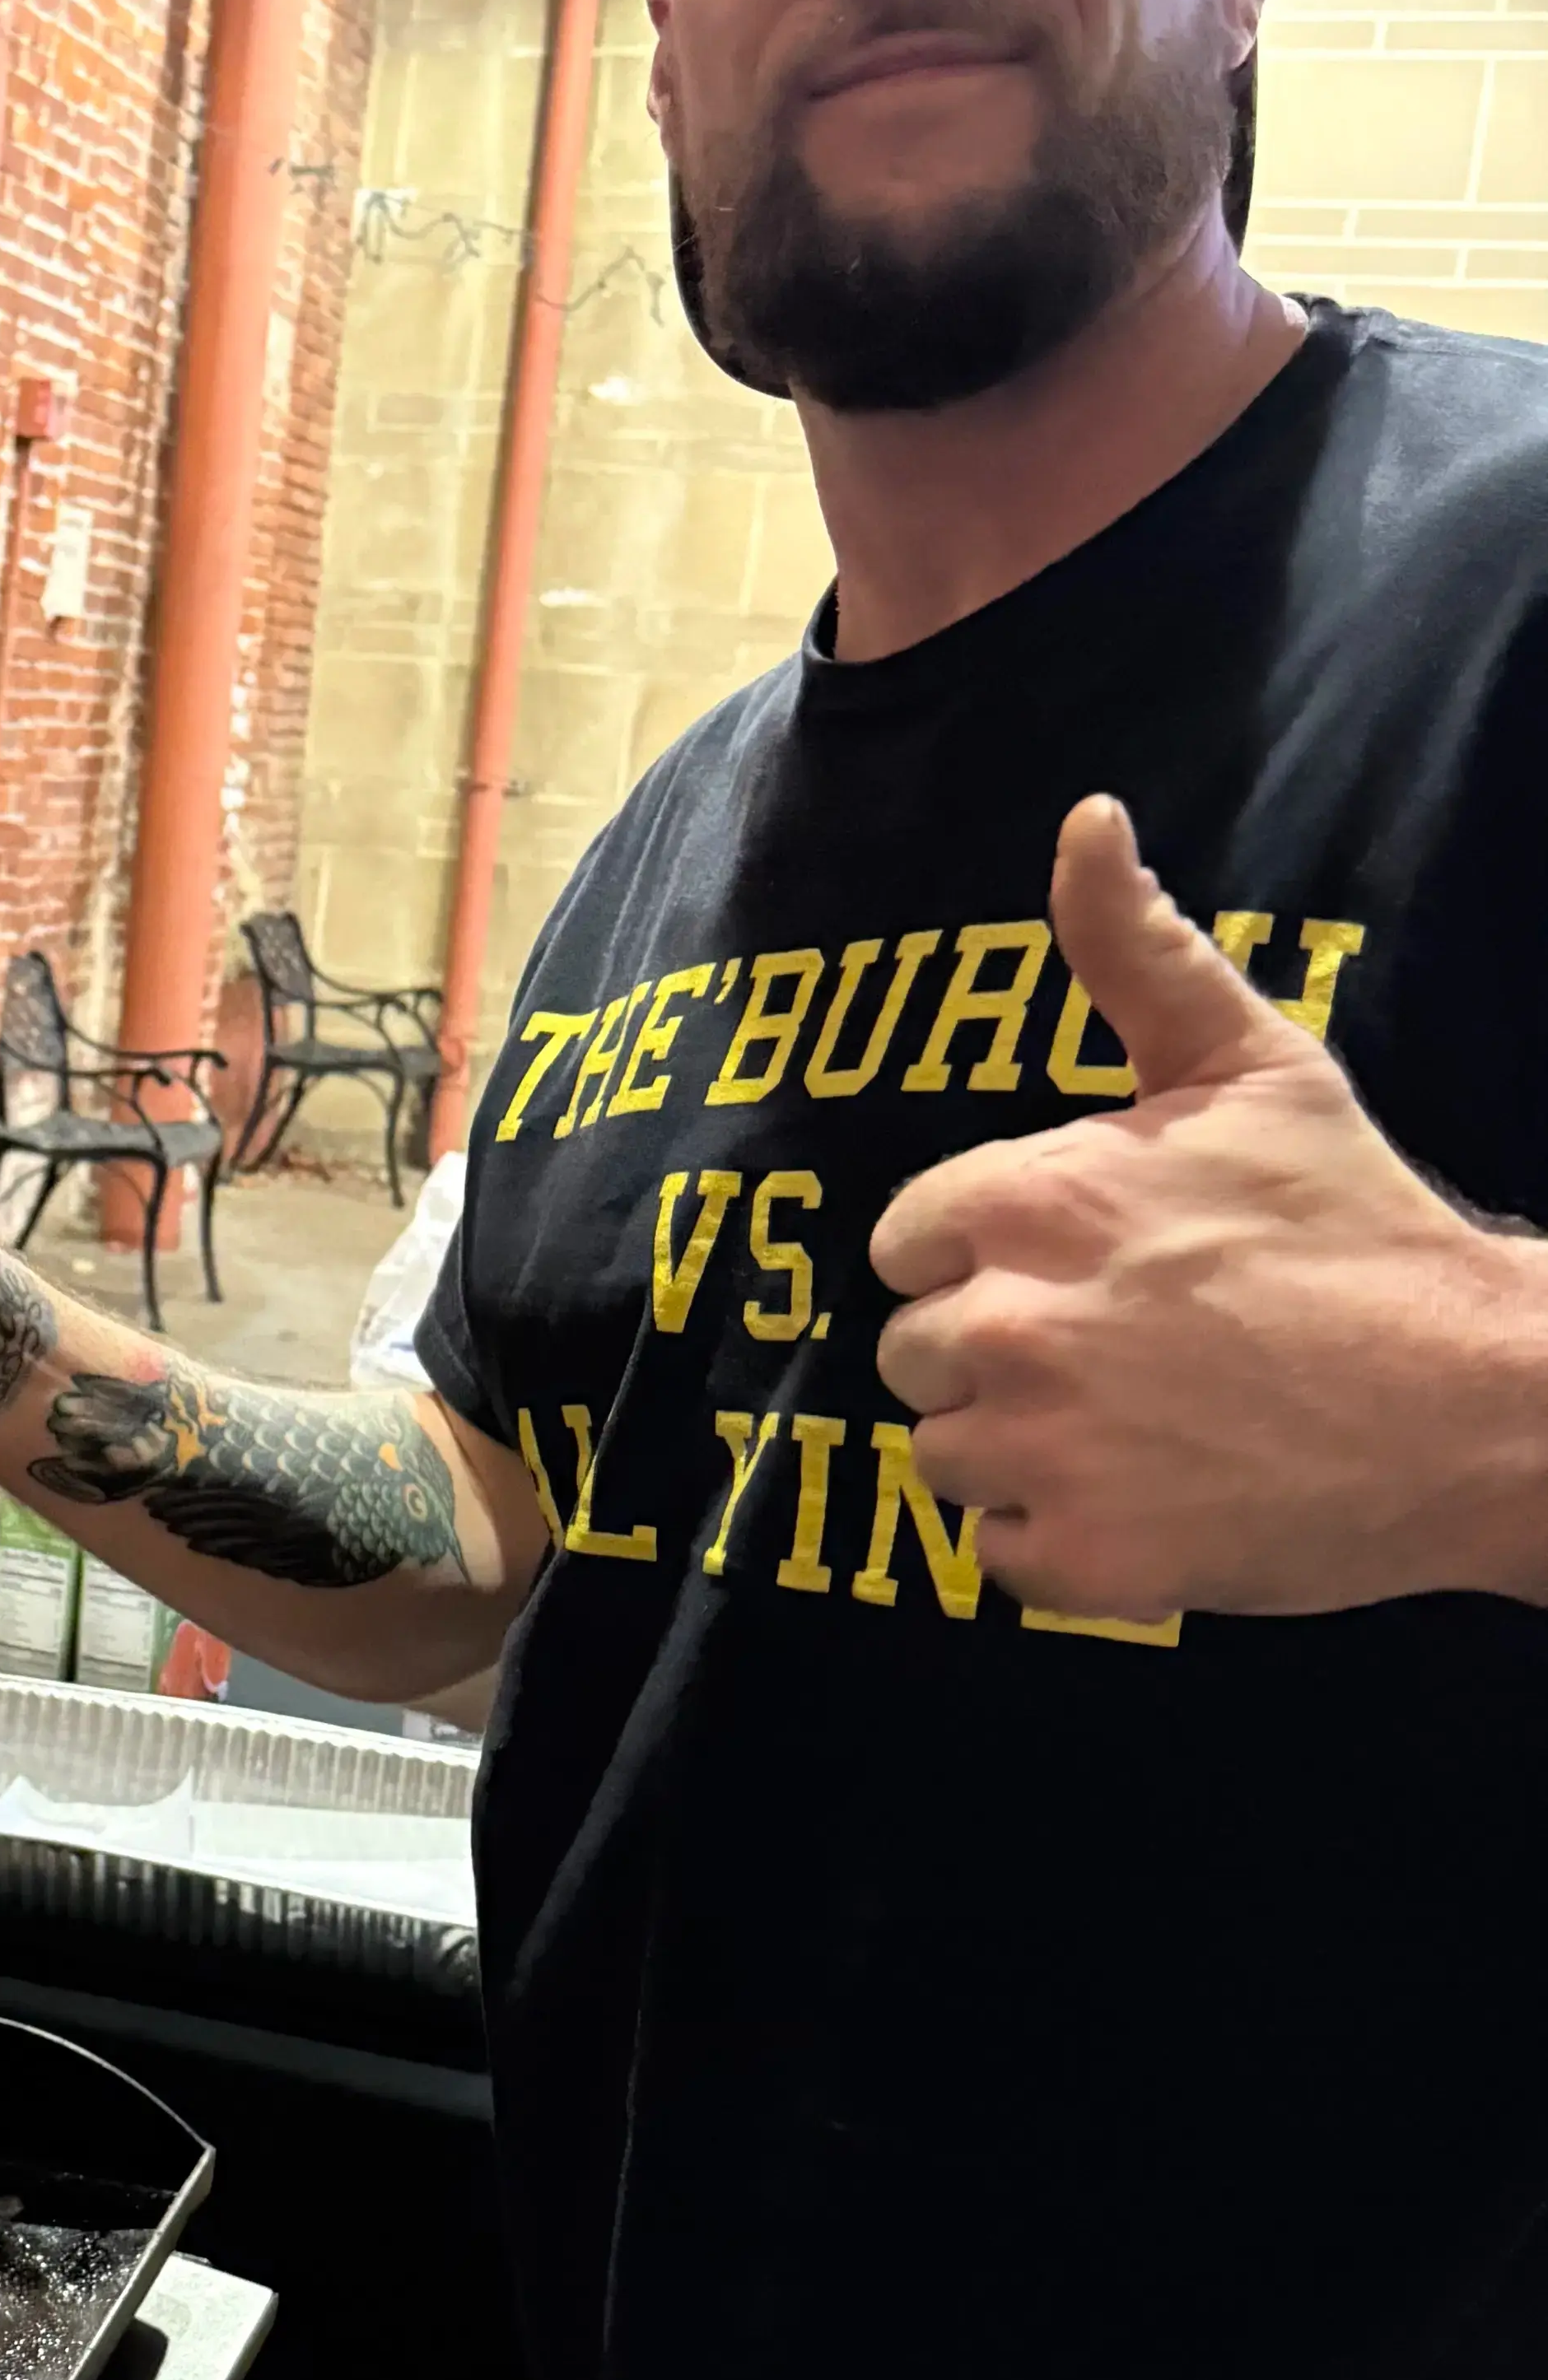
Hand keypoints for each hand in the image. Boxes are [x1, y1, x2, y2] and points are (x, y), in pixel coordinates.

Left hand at [867, 797, 1547, 1620]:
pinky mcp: (1081, 1560)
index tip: (1078, 1268)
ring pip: (944, 1458)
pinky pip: (998, 1557)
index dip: (984, 1256)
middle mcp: (1007, 1325)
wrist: (1474, 1399)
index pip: (905, 1242)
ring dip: (1020, 1450)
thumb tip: (1086, 819)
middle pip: (913, 1354)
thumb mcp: (1248, 1064)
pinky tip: (1149, 1499)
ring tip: (1140, 1425)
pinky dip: (1060, 1542)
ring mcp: (1041, 1451)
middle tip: (1121, 1352)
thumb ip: (1135, 949)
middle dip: (996, 1352)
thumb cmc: (1356, 1224)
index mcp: (1022, 1202)